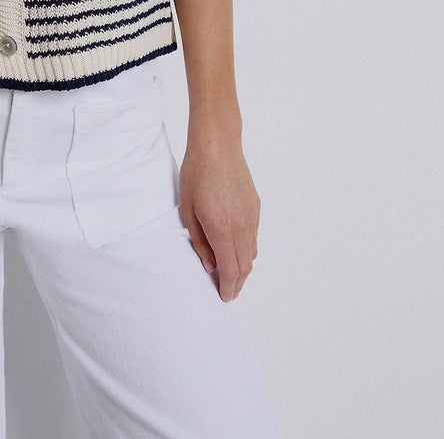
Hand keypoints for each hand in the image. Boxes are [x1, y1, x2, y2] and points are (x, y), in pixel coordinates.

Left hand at [178, 134, 260, 301]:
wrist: (218, 144)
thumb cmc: (197, 173)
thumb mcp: (188, 210)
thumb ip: (199, 242)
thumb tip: (209, 265)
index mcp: (222, 228)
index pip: (230, 270)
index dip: (228, 288)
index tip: (224, 298)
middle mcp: (241, 225)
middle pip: (245, 266)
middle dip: (237, 284)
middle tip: (228, 292)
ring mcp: (251, 215)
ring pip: (252, 252)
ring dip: (243, 267)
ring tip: (231, 273)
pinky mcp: (255, 205)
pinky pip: (254, 236)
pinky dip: (247, 249)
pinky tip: (236, 248)